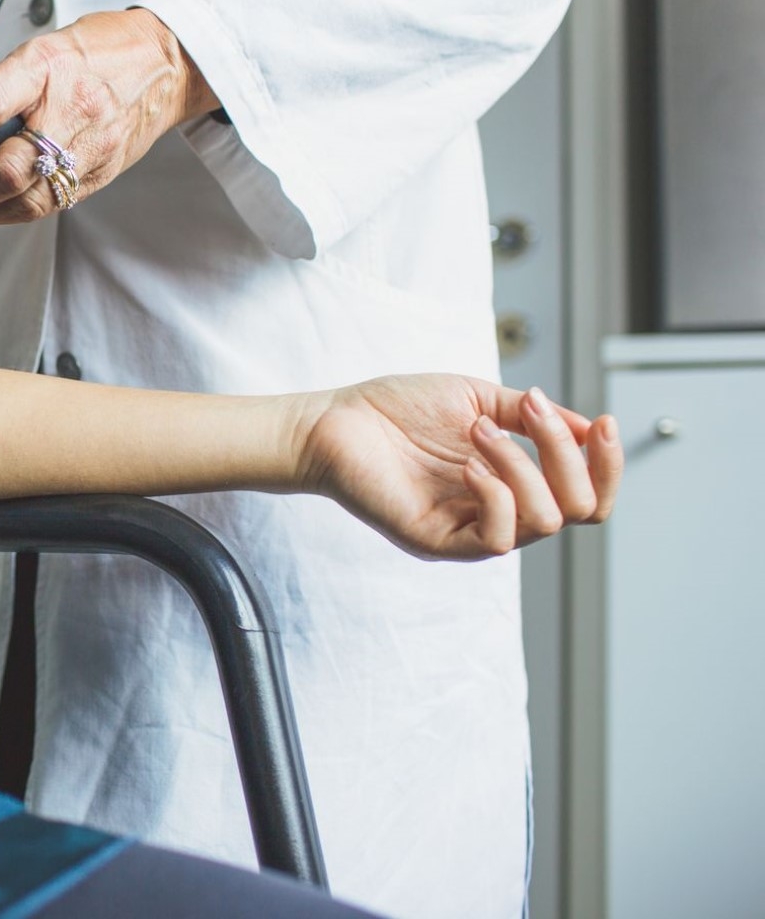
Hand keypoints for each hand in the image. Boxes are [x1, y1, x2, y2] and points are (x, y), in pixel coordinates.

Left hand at [0, 9, 217, 223]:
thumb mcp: (40, 50)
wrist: (163, 62)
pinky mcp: (101, 173)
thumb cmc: (97, 50)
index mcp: (47, 65)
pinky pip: (48, 205)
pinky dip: (12, 211)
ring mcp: (91, 146)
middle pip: (5, 169)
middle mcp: (71, 108)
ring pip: (25, 199)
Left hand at [294, 376, 622, 559]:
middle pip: (579, 512)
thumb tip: (588, 427)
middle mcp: (497, 514)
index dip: (607, 466)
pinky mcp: (437, 541)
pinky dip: (497, 495)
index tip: (601, 422)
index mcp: (512, 485)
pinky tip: (469, 464)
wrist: (333, 420)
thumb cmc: (396, 410)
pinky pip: (497, 540)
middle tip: (526, 414)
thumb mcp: (478, 400)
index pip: (587, 499)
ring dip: (523, 466)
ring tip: (479, 432)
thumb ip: (532, 417)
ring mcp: (468, 532)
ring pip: (544, 522)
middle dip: (567, 456)